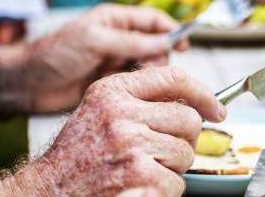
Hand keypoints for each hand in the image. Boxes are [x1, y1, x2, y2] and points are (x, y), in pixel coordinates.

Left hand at [0, 4, 189, 114]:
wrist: (27, 84)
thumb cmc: (54, 54)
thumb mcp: (93, 40)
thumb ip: (130, 42)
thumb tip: (164, 42)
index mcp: (114, 20)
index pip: (152, 19)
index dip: (171, 30)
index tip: (186, 44)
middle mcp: (118, 39)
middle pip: (155, 45)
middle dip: (159, 57)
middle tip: (151, 69)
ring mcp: (114, 61)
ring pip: (147, 66)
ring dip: (148, 74)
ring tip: (136, 82)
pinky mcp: (111, 83)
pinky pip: (135, 84)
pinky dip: (139, 88)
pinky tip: (131, 93)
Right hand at [8, 67, 225, 195]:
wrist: (48, 190)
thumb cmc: (77, 155)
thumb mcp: (99, 111)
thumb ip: (138, 100)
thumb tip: (192, 102)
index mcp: (113, 90)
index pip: (174, 78)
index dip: (204, 94)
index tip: (217, 110)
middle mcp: (121, 112)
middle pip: (188, 119)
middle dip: (183, 141)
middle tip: (161, 154)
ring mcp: (130, 142)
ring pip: (185, 153)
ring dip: (171, 169)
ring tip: (141, 171)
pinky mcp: (138, 173)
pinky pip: (176, 182)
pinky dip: (164, 191)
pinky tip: (139, 187)